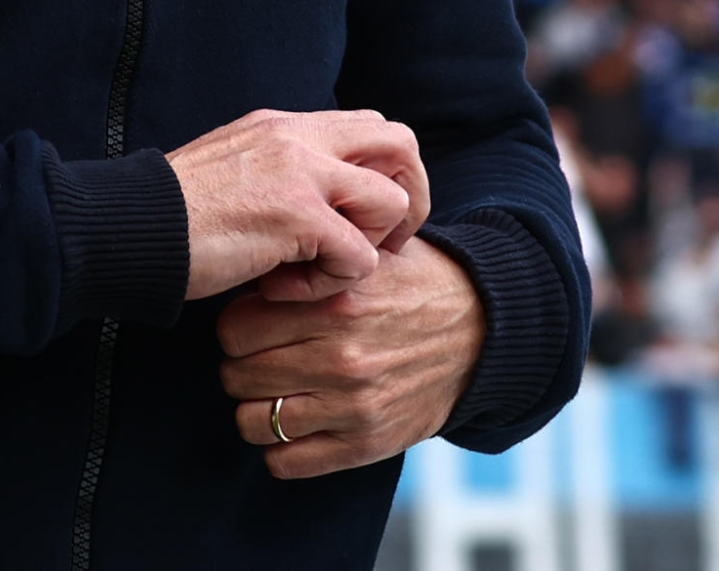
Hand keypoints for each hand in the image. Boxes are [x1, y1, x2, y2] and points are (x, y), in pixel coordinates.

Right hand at [164, 109, 429, 302]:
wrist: (129, 227)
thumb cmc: (172, 215)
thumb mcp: (235, 170)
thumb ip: (279, 171)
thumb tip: (318, 200)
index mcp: (285, 126)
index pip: (373, 126)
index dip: (384, 176)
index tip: (362, 222)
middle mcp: (299, 137)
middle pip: (400, 144)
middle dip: (406, 201)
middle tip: (375, 246)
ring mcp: (301, 173)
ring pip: (390, 203)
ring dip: (366, 248)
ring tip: (316, 270)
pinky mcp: (297, 216)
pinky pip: (358, 257)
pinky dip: (330, 283)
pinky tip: (282, 287)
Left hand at [216, 237, 485, 477]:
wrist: (483, 329)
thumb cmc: (414, 285)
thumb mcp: (368, 255)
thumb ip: (313, 259)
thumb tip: (251, 270)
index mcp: (336, 302)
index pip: (234, 327)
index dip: (237, 326)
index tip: (252, 325)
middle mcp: (342, 356)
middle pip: (237, 375)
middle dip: (242, 366)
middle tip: (263, 358)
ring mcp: (354, 405)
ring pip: (252, 422)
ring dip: (256, 408)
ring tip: (277, 391)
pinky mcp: (368, 443)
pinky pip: (286, 462)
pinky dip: (281, 447)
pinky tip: (299, 423)